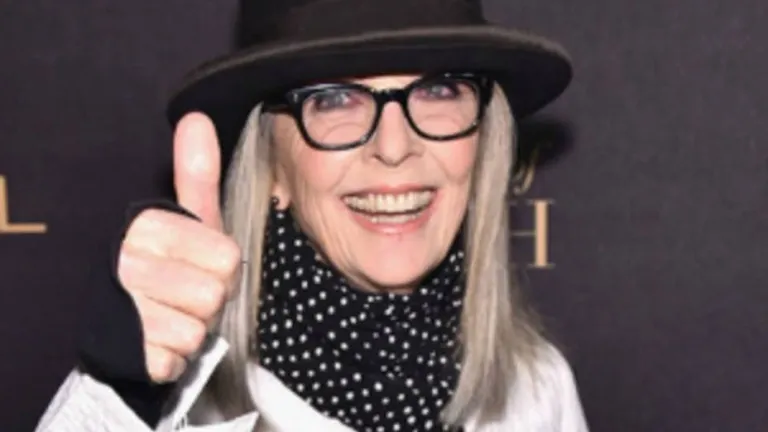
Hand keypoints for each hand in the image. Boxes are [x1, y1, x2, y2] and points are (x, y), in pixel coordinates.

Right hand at [117, 113, 240, 382]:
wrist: (124, 327)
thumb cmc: (170, 267)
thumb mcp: (188, 221)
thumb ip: (197, 175)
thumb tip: (197, 118)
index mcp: (147, 226)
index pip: (229, 258)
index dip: (222, 268)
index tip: (198, 266)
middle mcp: (128, 263)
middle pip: (216, 293)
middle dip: (210, 300)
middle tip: (187, 294)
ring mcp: (124, 309)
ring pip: (199, 328)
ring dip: (194, 328)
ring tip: (172, 315)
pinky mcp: (126, 351)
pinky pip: (178, 358)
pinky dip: (175, 356)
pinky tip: (158, 340)